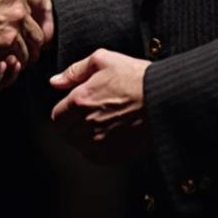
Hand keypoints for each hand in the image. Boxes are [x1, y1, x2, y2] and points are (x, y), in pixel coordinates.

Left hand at [49, 49, 150, 163]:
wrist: (163, 98)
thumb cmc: (135, 76)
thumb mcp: (102, 59)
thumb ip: (74, 71)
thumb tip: (54, 81)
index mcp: (80, 100)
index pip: (57, 116)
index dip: (64, 111)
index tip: (74, 106)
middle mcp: (86, 124)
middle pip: (65, 134)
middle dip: (71, 125)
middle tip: (87, 114)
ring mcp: (101, 142)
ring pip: (79, 147)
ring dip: (83, 137)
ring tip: (99, 123)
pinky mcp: (115, 154)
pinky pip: (95, 158)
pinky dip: (97, 149)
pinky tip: (109, 134)